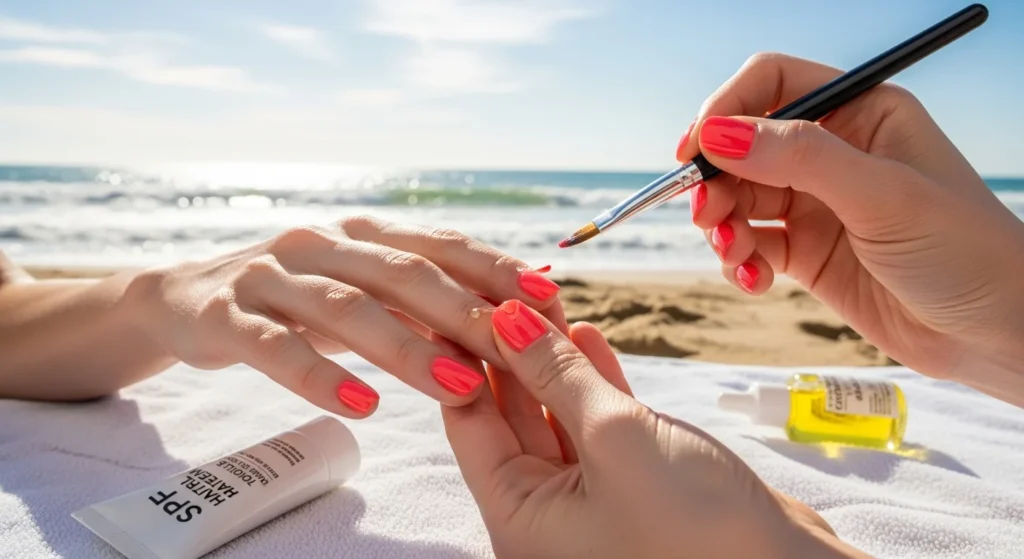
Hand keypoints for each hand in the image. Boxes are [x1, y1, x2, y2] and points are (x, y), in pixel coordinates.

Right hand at [122, 216, 566, 417]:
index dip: (494, 268)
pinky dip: (320, 376)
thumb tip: (508, 312)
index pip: (438, 245)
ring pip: (347, 309)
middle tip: (519, 348)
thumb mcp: (357, 291)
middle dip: (465, 311)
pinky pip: (275, 349)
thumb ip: (418, 299)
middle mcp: (320, 245)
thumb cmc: (292, 302)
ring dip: (407, 349)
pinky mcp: (225, 317)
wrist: (181, 300)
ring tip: (460, 387)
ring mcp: (270, 277)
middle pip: (402, 274)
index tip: (550, 296)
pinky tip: (362, 407)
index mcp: (359, 235)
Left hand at [441, 300, 867, 558]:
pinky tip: (586, 334)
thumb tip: (504, 316)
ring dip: (554, 362)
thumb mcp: (614, 437)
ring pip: (557, 418)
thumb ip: (556, 375)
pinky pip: (598, 429)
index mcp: (519, 522)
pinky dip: (594, 384)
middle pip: (511, 419)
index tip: (461, 299)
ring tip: (545, 300)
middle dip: (512, 352)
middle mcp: (545, 519)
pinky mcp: (634, 490)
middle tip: (507, 288)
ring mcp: (590, 504)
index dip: (464, 356)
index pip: (471, 424)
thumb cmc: (696, 526)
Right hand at [677, 53, 1023, 403]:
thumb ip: (799, 158)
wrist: (993, 333)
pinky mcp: (806, 253)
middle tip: (707, 215)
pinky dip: (740, 262)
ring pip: (738, 198)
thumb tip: (717, 134)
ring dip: (723, 226)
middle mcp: (833, 153)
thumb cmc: (963, 250)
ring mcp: (817, 204)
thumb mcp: (882, 195)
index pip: (772, 85)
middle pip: (742, 146)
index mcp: (861, 114)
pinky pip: (751, 246)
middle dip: (716, 180)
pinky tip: (755, 281)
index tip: (696, 149)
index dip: (727, 109)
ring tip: (736, 254)